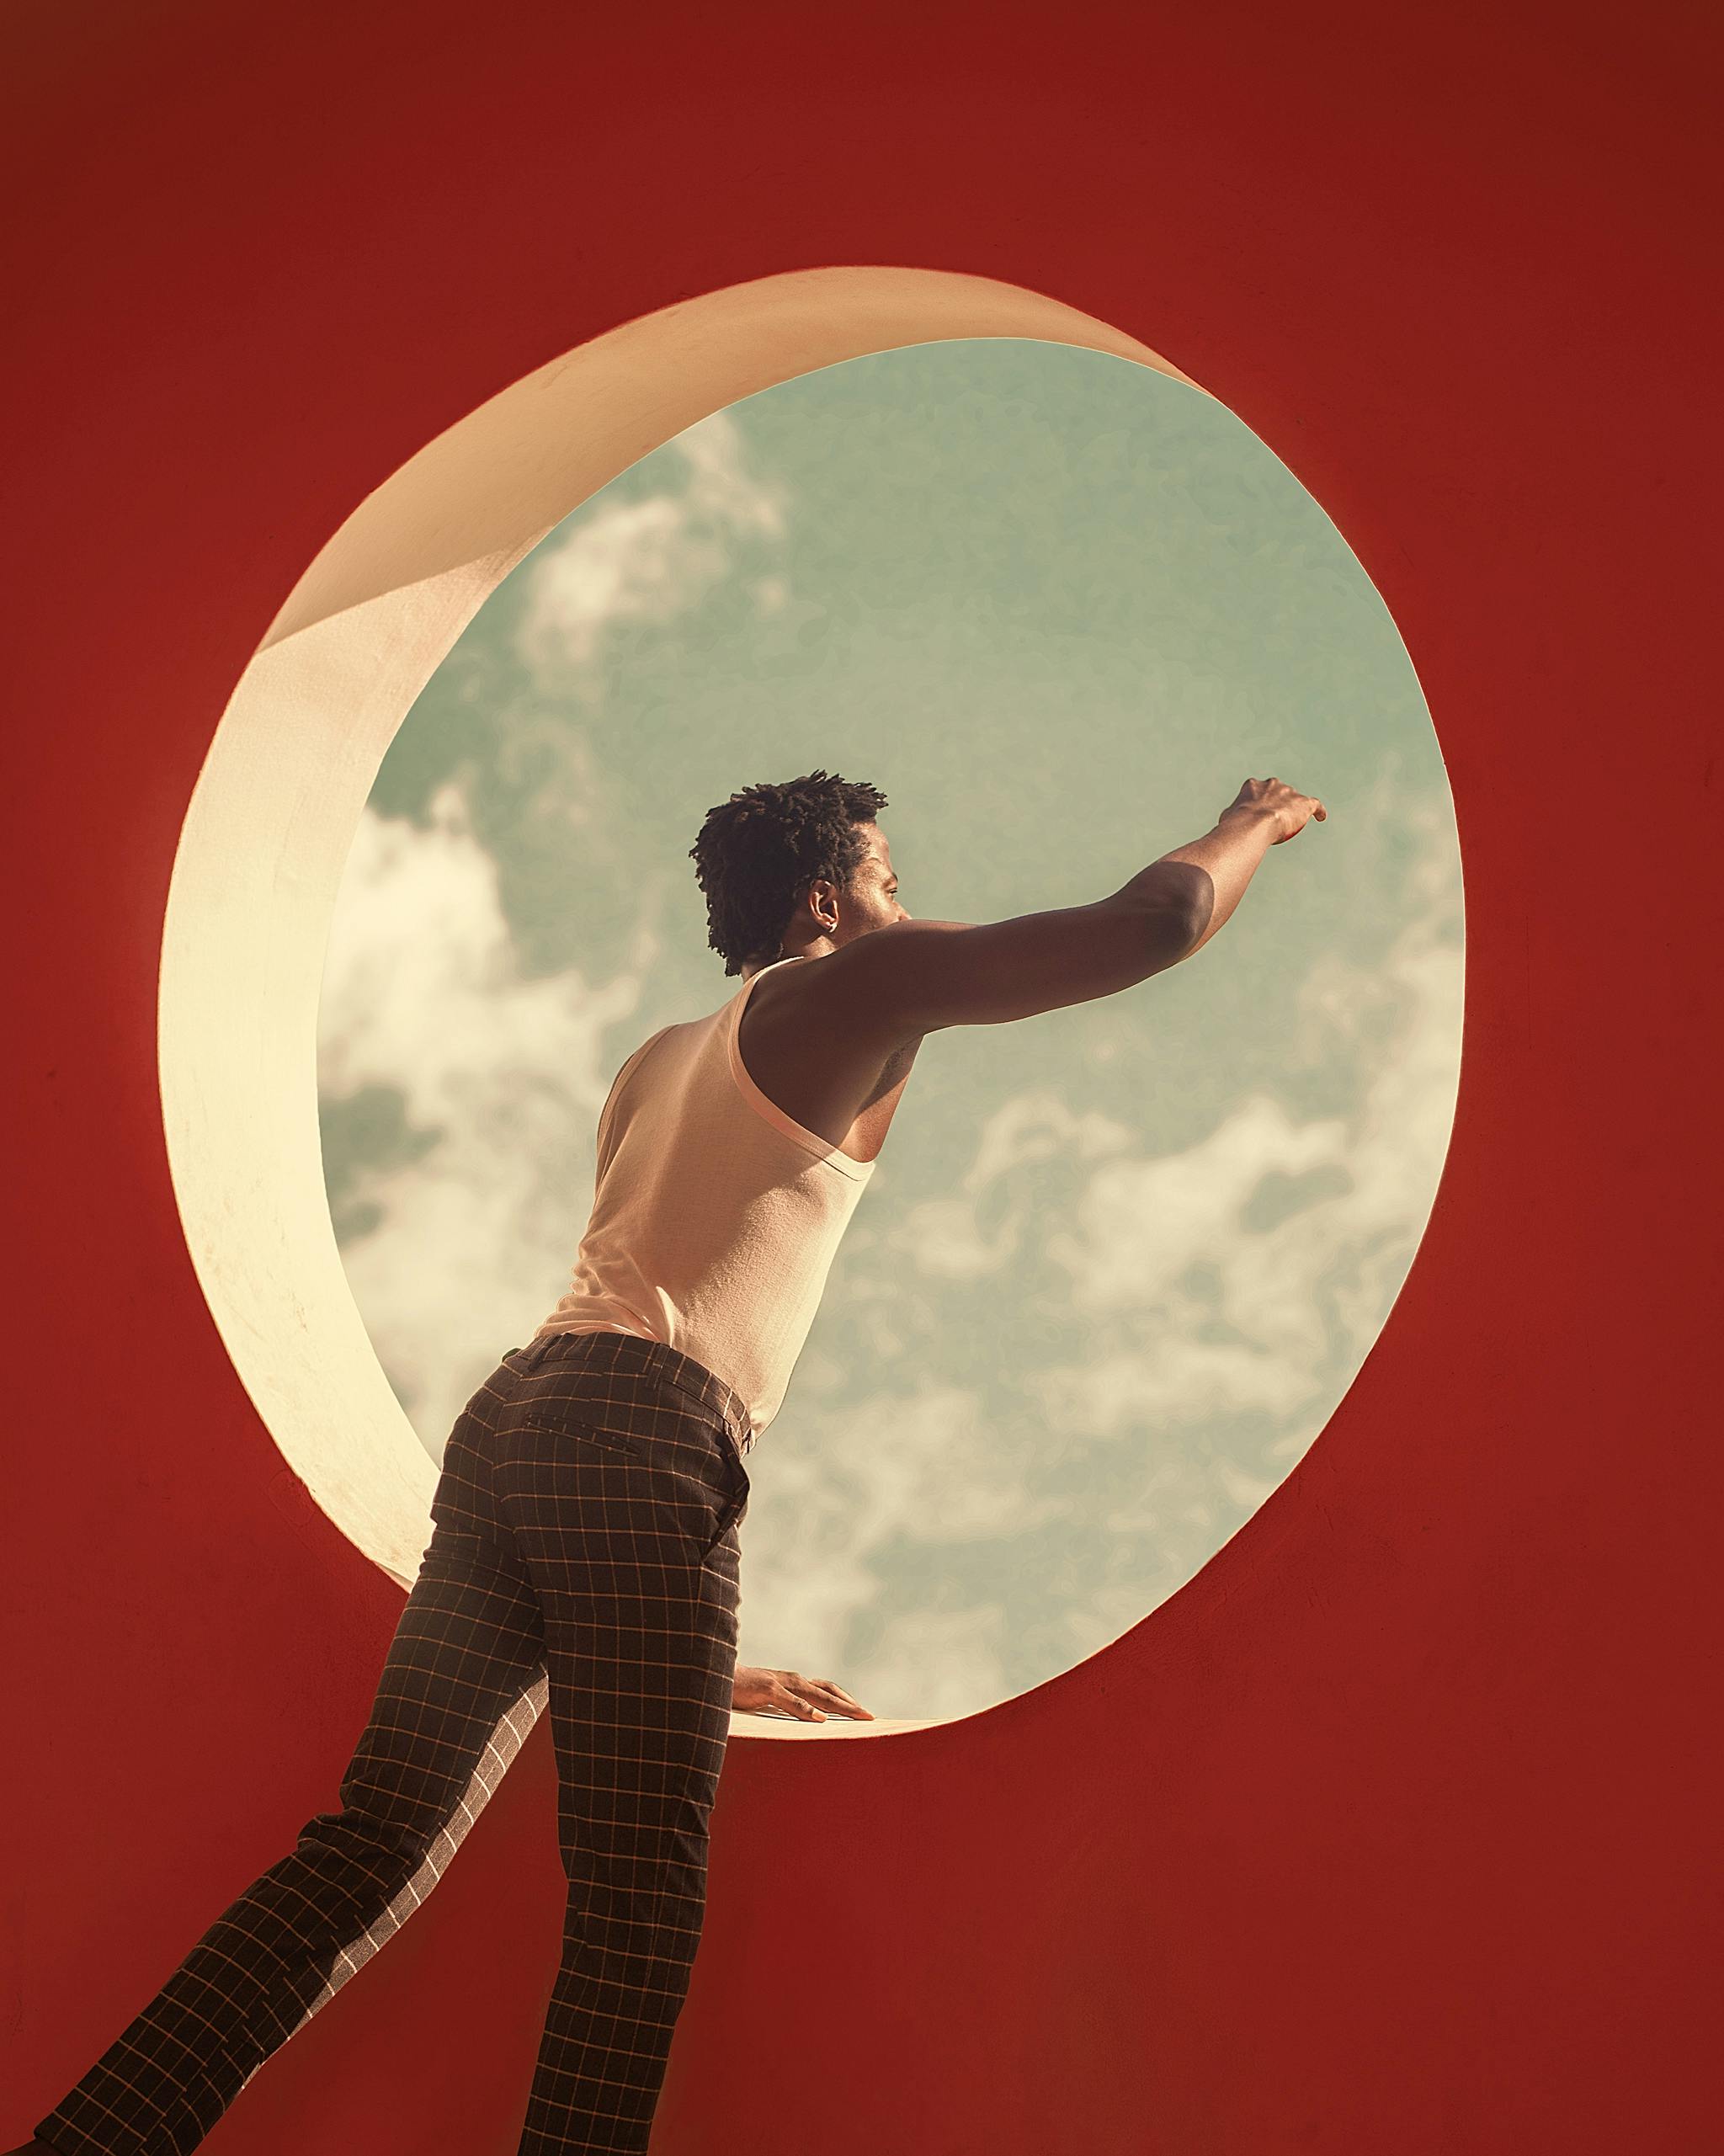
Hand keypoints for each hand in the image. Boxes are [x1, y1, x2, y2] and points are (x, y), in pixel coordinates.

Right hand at [730, 1663, 874, 1721]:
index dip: (846, 1700)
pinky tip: (818, 1719)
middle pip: (829, 1691)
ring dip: (837, 1705)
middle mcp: (792, 1680)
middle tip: (870, 1717)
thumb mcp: (769, 1701)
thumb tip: (806, 1721)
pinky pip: (790, 1700)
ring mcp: (780, 1683)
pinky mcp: (766, 1689)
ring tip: (856, 1715)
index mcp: (794, 1684)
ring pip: (815, 1694)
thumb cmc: (742, 1692)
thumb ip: (786, 1707)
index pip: (827, 1690)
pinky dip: (806, 1709)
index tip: (864, 1713)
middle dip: (850, 1704)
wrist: (715, 1677)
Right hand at [1221, 774, 1326, 843]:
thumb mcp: (1227, 818)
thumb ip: (1231, 816)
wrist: (1253, 825)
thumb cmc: (1236, 824)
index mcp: (1253, 786)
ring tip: (1296, 820)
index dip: (1259, 801)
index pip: (1258, 790)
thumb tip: (1228, 822)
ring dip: (1295, 808)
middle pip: (1279, 791)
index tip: (1258, 812)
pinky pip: (1315, 805)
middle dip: (1279, 801)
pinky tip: (1321, 817)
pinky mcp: (1303, 803)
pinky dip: (1319, 811)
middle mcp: (1272, 784)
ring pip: (1296, 799)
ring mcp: (1289, 792)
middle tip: (1276, 817)